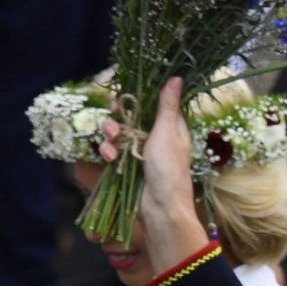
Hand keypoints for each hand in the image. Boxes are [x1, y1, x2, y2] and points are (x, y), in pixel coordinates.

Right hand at [100, 77, 208, 268]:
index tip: (121, 96)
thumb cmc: (169, 170)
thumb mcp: (167, 134)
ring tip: (112, 143)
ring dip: (110, 136)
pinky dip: (109, 152)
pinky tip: (110, 159)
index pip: (152, 104)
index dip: (136, 98)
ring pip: (118, 133)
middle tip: (113, 121)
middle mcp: (156, 136)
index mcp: (171, 127)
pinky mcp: (128, 164)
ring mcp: (140, 151)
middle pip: (130, 117)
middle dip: (117, 118)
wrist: (160, 207)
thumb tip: (177, 77)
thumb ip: (167, 106)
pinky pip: (113, 150)